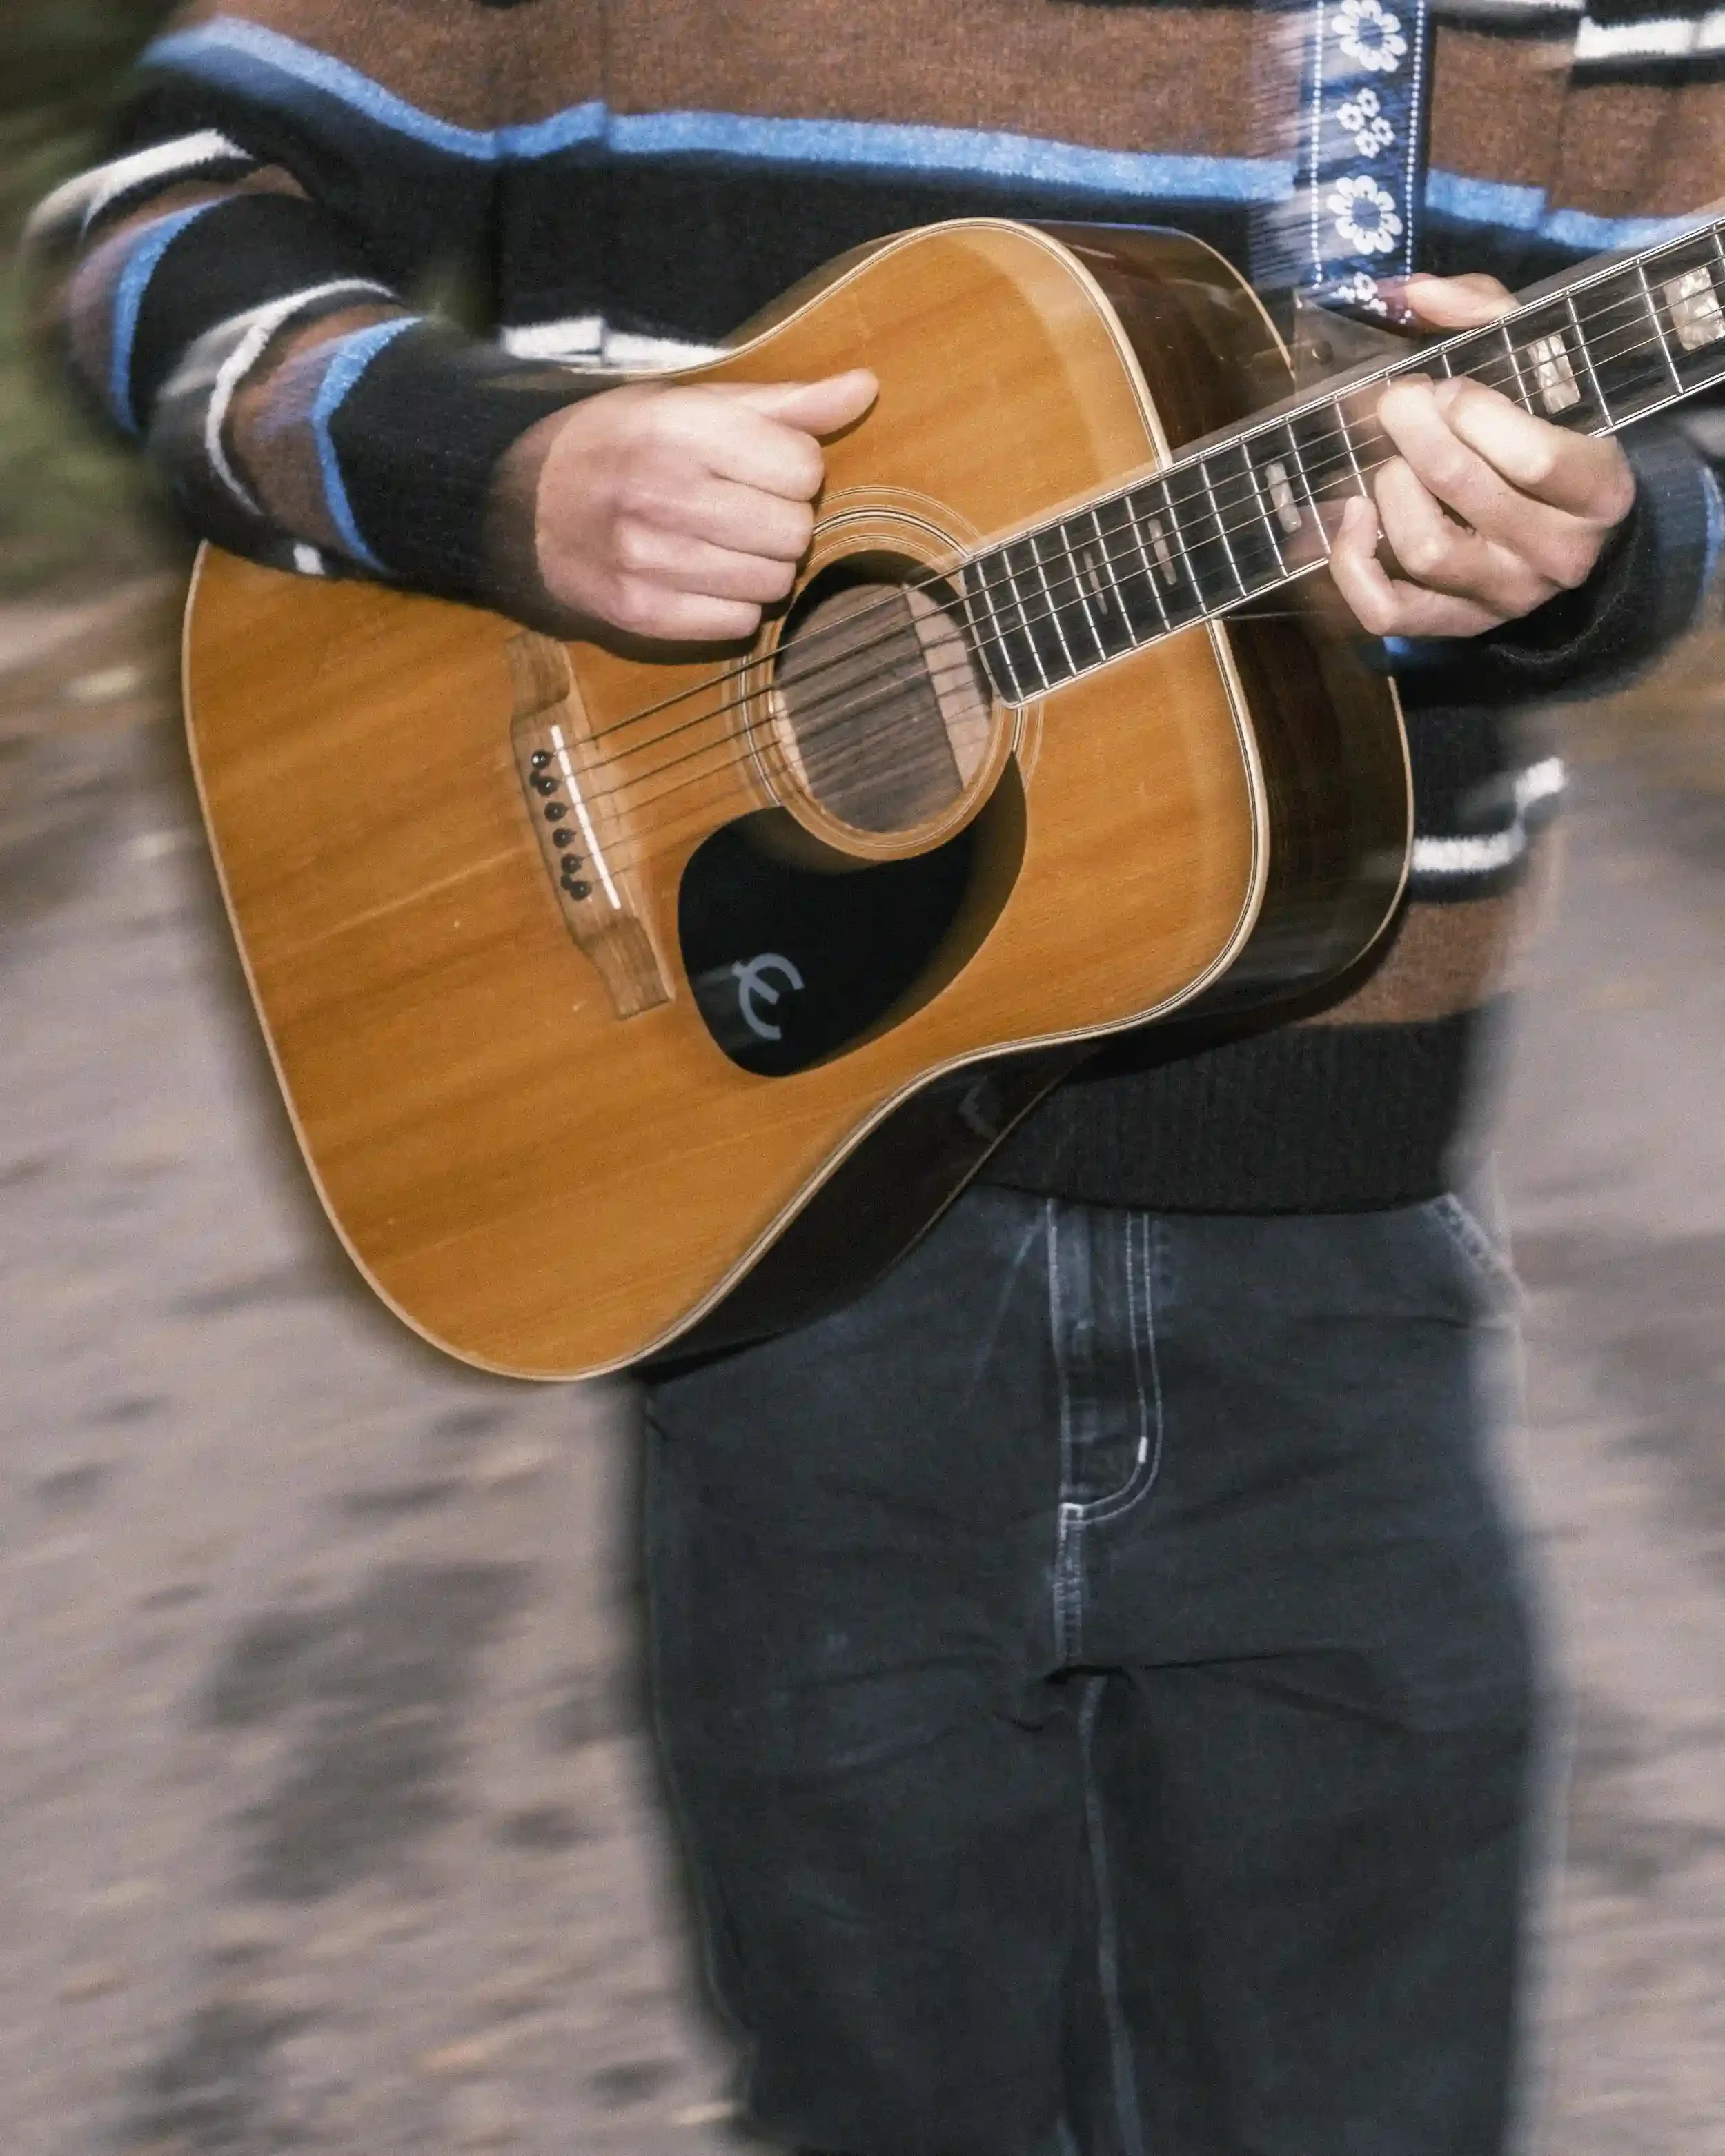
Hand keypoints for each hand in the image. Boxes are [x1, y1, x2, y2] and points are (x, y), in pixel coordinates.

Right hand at [533, 368, 877, 640]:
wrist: (520, 508)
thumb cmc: (616, 446)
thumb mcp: (688, 404)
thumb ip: (782, 404)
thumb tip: (864, 389)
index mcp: (680, 429)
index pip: (804, 467)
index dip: (791, 469)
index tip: (757, 468)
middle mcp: (663, 494)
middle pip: (795, 531)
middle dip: (781, 522)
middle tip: (740, 511)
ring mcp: (649, 560)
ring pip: (773, 583)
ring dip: (759, 567)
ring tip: (718, 544)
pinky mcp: (641, 613)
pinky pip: (739, 624)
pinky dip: (731, 606)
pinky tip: (699, 578)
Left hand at [1328, 273, 1635, 638]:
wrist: (1566, 531)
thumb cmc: (1547, 433)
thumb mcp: (1539, 368)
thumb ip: (1487, 317)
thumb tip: (1415, 292)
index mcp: (1598, 490)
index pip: (1534, 458)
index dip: (1473, 412)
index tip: (1445, 386)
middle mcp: (1559, 553)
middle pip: (1465, 491)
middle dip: (1414, 433)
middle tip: (1395, 402)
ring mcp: (1505, 597)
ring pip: (1426, 549)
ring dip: (1389, 489)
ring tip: (1387, 461)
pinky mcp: (1454, 626)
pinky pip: (1388, 611)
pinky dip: (1352, 564)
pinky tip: (1350, 515)